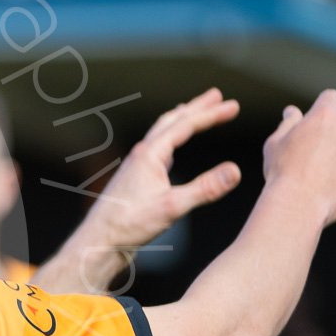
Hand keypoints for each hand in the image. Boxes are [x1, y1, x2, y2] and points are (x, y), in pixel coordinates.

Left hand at [85, 88, 242, 249]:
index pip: (185, 125)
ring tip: (196, 112)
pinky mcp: (134, 178)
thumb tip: (235, 170)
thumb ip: (205, 189)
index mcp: (150, 155)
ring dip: (181, 120)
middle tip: (217, 95)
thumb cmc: (130, 225)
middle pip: (172, 121)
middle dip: (196, 108)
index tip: (234, 105)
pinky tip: (173, 149)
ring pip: (162, 133)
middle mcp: (141, 155)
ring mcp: (136, 165)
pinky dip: (170, 140)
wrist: (100, 241)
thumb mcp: (173, 207)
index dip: (211, 114)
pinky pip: (156, 150)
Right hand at [263, 89, 335, 225]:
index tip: (320, 117)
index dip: (326, 105)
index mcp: (323, 117)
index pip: (333, 96)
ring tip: (334, 169)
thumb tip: (292, 111)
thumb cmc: (281, 173)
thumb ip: (288, 124)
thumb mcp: (275, 144)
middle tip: (333, 137)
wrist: (298, 205)